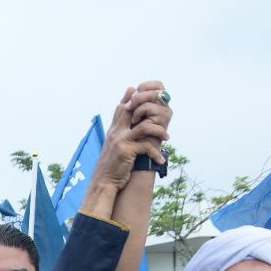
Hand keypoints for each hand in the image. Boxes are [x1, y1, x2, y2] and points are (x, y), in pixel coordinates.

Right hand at [88, 82, 171, 196]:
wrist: (104, 182)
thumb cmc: (112, 167)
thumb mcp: (114, 148)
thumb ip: (119, 136)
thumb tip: (129, 129)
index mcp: (113, 131)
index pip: (121, 109)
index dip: (128, 98)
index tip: (135, 88)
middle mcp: (115, 132)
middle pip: (131, 110)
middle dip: (147, 106)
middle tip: (162, 107)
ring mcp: (120, 141)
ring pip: (144, 126)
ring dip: (159, 131)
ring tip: (166, 138)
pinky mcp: (126, 151)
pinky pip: (146, 146)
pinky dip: (156, 153)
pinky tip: (161, 159)